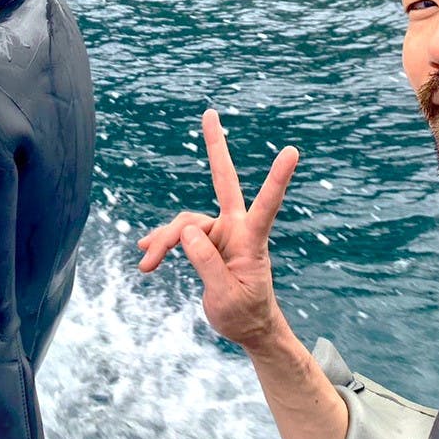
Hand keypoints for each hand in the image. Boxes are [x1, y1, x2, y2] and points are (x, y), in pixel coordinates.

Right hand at [138, 109, 298, 349]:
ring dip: (164, 241)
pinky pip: (181, 235)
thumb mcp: (225, 297)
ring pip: (186, 224)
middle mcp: (237, 227)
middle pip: (223, 180)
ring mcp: (221, 231)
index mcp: (252, 241)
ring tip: (146, 264)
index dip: (277, 178)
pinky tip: (147, 253)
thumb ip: (207, 263)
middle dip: (215, 147)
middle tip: (209, 112)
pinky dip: (164, 244)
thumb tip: (188, 231)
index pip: (267, 204)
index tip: (292, 151)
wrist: (249, 327)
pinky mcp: (208, 240)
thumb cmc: (244, 314)